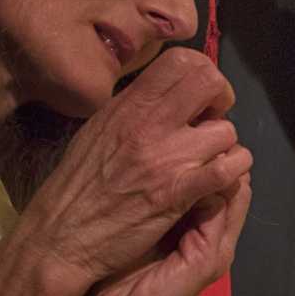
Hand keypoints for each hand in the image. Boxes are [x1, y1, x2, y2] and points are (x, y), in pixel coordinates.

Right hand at [20, 48, 251, 295]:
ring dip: (225, 147)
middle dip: (222, 100)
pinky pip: (227, 170)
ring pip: (226, 131)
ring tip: (209, 161)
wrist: (61, 235)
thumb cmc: (78, 186)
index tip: (201, 100)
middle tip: (213, 123)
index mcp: (128, 105)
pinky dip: (233, 173)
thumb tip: (165, 95)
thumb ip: (134, 109)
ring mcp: (165, 157)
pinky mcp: (178, 192)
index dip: (204, 74)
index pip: (181, 60)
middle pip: (208, 81)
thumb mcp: (99, 130)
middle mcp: (148, 123)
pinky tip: (219, 183)